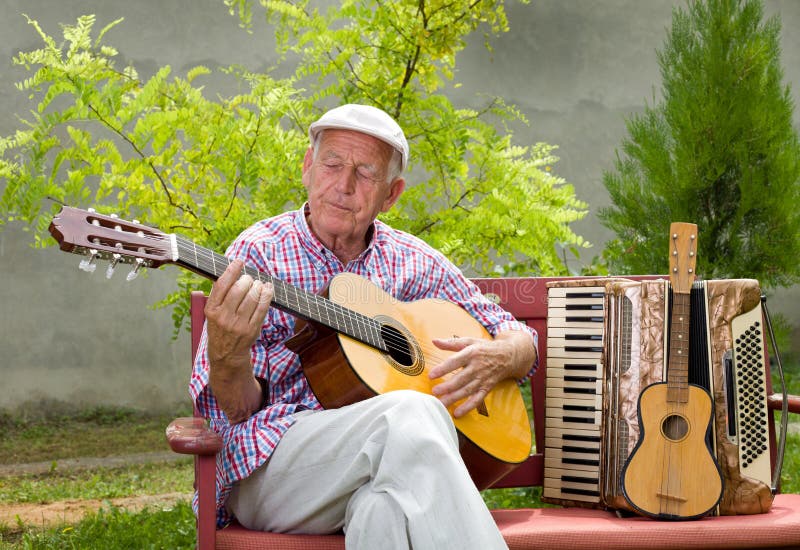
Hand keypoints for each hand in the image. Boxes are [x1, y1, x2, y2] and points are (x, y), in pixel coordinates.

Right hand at [205, 259, 272, 422]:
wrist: (226, 355)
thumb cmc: (220, 329)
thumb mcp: (212, 313)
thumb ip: (220, 295)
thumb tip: (233, 272)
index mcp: (211, 310)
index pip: (221, 285)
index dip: (232, 270)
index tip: (239, 261)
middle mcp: (224, 317)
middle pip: (239, 289)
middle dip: (247, 279)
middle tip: (250, 278)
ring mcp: (238, 324)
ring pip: (252, 297)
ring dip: (258, 286)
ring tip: (259, 284)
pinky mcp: (252, 329)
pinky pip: (263, 308)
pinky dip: (267, 295)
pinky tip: (268, 289)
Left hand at [428, 331, 534, 417]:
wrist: (508, 356)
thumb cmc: (484, 348)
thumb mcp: (469, 341)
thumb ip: (451, 343)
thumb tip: (434, 341)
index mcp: (471, 353)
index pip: (455, 361)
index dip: (443, 369)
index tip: (431, 375)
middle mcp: (477, 367)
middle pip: (460, 379)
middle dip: (447, 386)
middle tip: (434, 392)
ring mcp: (482, 379)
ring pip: (467, 390)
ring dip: (454, 398)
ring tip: (441, 403)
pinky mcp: (487, 388)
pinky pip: (477, 399)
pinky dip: (468, 407)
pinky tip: (457, 413)